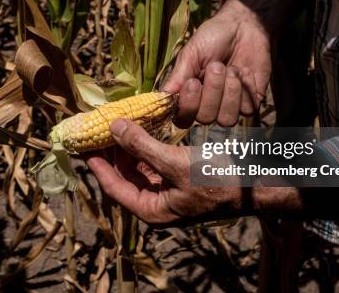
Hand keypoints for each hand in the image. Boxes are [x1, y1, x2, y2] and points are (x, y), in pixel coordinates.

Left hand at [84, 119, 241, 223]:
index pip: (114, 187)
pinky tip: (139, 131)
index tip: (84, 146)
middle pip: (124, 178)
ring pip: (138, 169)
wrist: (254, 184)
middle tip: (97, 131)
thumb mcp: (175, 162)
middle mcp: (157, 204)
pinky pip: (153, 164)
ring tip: (114, 127)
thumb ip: (142, 145)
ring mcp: (168, 192)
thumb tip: (114, 127)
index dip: (98, 166)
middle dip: (111, 154)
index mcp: (152, 210)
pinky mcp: (178, 179)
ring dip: (127, 149)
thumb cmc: (216, 180)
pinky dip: (145, 148)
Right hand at [163, 0, 271, 127]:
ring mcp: (230, 107)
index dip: (188, 106)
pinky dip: (246, 86)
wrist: (243, 26)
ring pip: (227, 119)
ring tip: (232, 69)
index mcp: (189, 96)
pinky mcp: (250, 103)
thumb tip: (161, 98)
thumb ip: (178, 77)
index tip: (192, 82)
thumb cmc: (212, 39)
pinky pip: (248, 109)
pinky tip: (245, 71)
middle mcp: (208, 107)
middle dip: (213, 90)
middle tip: (217, 65)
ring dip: (230, 91)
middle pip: (206, 118)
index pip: (183, 119)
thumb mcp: (191, 54)